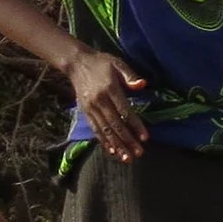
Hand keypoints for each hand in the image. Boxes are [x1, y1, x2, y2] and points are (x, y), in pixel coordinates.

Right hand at [67, 46, 147, 162]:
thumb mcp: (118, 63)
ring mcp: (90, 108)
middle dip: (127, 140)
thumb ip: (130, 75)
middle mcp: (99, 101)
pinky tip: (112, 151)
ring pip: (105, 130)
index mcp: (110, 89)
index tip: (145, 137)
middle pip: (115, 125)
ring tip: (127, 158)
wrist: (77, 62)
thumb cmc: (102, 63)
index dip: (135, 125)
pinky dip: (103, 141)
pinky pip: (95, 129)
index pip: (125, 111)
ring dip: (116, 145)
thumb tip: (142, 85)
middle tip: (139, 153)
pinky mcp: (85, 112)